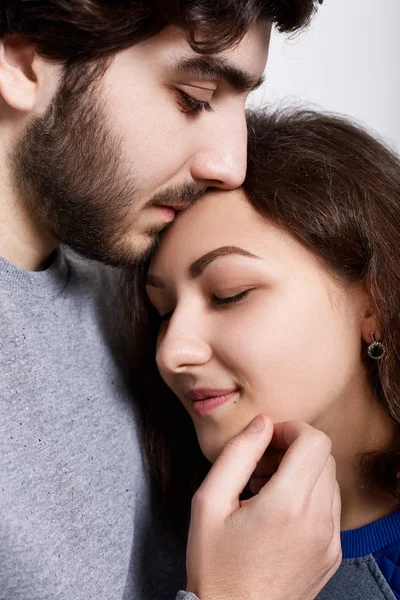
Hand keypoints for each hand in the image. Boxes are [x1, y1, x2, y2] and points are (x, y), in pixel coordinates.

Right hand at [186, 416, 340, 599]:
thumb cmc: (215, 565)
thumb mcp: (208, 503)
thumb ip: (237, 455)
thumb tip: (262, 424)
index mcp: (286, 505)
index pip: (315, 441)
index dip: (291, 429)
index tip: (267, 440)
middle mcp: (317, 521)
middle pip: (324, 457)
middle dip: (295, 449)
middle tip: (262, 465)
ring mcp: (330, 540)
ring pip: (330, 480)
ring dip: (303, 472)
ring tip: (268, 489)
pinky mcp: (332, 553)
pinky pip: (331, 507)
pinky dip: (310, 496)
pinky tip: (280, 511)